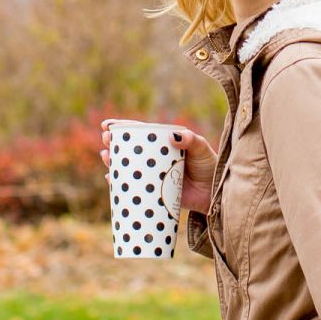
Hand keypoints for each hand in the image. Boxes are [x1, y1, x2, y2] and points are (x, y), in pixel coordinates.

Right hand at [100, 121, 217, 213]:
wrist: (215, 194)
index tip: (107, 125)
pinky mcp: (152, 193)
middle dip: (113, 143)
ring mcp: (152, 176)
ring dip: (112, 161)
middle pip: (128, 149)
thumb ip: (191, 140)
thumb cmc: (210, 166)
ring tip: (105, 156)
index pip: (140, 133)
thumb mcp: (202, 149)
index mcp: (163, 145)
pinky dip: (119, 184)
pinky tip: (110, 179)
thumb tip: (173, 136)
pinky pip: (131, 188)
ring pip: (126, 167)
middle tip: (105, 139)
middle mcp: (154, 159)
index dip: (122, 128)